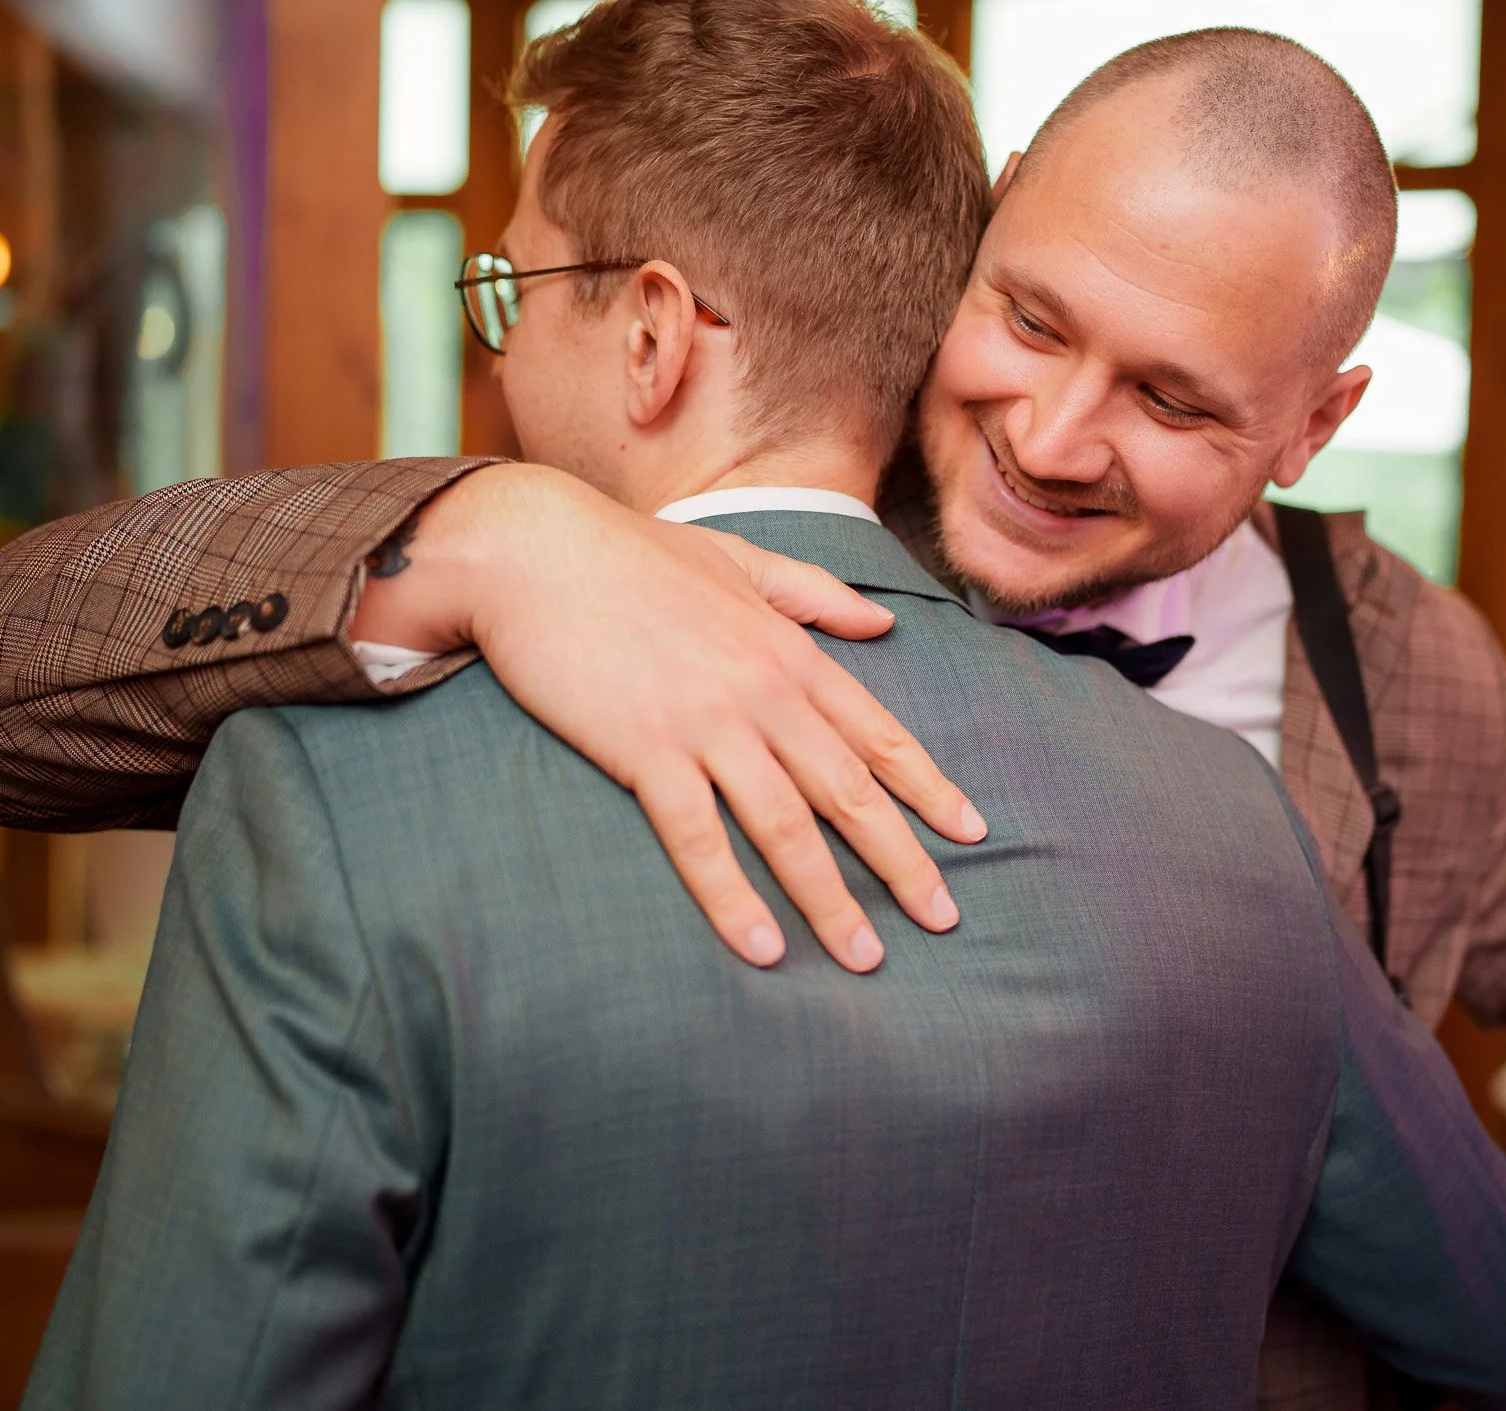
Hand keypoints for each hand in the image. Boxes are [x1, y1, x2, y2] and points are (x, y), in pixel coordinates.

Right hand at [349, 463, 985, 972]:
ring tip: (864, 956)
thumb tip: (881, 625)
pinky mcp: (644, 749)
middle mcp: (763, 691)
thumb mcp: (738, 559)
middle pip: (848, 792)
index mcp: (789, 650)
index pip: (878, 732)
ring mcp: (706, 723)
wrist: (534, 547)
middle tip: (942, 920)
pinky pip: (698, 838)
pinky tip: (761, 948)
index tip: (971, 833)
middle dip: (902, 862)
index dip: (928, 788)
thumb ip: (813, 594)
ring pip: (786, 826)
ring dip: (829, 898)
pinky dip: (732, 897)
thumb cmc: (629, 552)